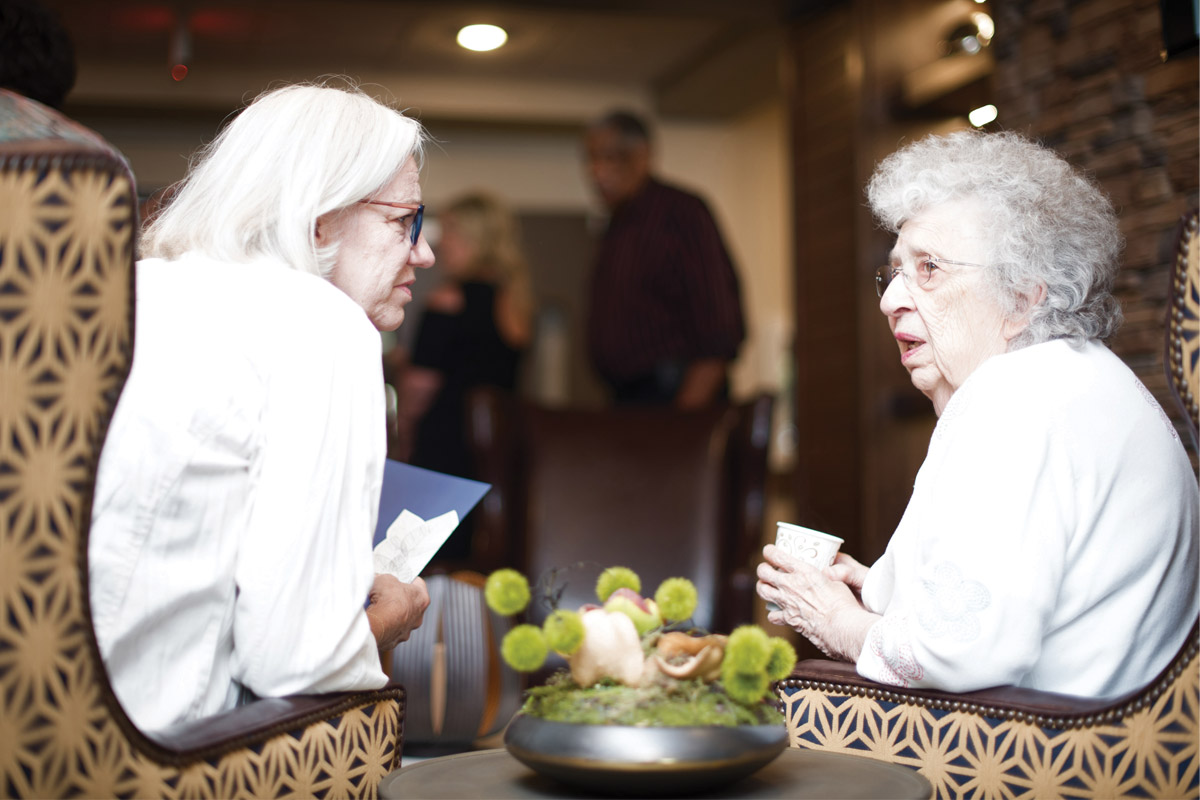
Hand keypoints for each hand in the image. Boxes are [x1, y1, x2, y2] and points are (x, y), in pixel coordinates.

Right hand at [366, 574, 429, 650]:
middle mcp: (419, 617)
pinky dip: (383, 627)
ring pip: (400, 620)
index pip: (418, 585)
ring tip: (377, 609)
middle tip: (385, 594)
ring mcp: (407, 631)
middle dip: (397, 599)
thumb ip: (388, 579)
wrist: (376, 624)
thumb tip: (382, 580)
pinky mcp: (394, 641)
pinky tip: (374, 622)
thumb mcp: (385, 579)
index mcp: (422, 598)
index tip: (398, 579)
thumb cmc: (386, 599)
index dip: (407, 580)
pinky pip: (389, 632)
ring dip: (391, 615)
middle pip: (409, 604)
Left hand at [755, 544, 878, 661]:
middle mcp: (789, 584)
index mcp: (802, 570)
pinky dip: (774, 614)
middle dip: (763, 569)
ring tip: (768, 587)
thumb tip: (826, 577)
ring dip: (763, 587)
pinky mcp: (788, 619)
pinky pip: (772, 615)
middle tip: (767, 570)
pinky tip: (778, 613)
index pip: (775, 555)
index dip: (769, 552)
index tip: (769, 551)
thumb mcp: (836, 582)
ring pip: (762, 590)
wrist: (841, 627)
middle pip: (763, 572)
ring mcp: (786, 602)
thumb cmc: (842, 603)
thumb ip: (826, 578)